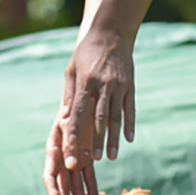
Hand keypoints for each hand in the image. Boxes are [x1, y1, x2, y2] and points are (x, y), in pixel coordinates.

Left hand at [43, 26, 136, 194]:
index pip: (78, 112)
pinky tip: (129, 140)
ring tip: (111, 157)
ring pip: (116, 117)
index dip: (74, 132)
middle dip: (96, 141)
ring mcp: (118, 85)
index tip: (71, 150)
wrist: (111, 33)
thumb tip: (64, 117)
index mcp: (85, 82)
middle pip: (98, 119)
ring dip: (113, 138)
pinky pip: (130, 109)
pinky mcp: (130, 85)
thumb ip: (69, 93)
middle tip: (93, 161)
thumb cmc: (86, 52)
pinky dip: (130, 125)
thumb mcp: (71, 69)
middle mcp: (102, 85)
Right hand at [43, 104, 95, 194]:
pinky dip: (92, 190)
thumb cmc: (75, 105)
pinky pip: (89, 177)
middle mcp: (62, 157)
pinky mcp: (87, 158)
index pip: (50, 175)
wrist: (86, 96)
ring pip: (76, 185)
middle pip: (63, 185)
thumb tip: (70, 166)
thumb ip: (69, 141)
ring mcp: (74, 158)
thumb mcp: (70, 121)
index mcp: (53, 149)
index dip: (53, 192)